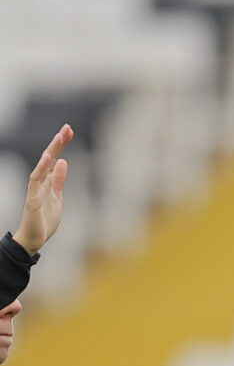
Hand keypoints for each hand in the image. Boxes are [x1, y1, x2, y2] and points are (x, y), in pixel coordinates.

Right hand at [15, 125, 69, 253]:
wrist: (34, 238)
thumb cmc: (44, 219)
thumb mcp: (57, 198)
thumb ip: (59, 181)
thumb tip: (63, 162)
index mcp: (48, 182)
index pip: (55, 159)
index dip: (61, 145)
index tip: (69, 131)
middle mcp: (41, 182)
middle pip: (50, 158)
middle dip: (58, 143)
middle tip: (67, 127)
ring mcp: (36, 189)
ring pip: (43, 166)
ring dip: (51, 151)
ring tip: (59, 137)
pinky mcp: (32, 198)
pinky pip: (36, 181)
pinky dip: (41, 169)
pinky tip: (47, 158)